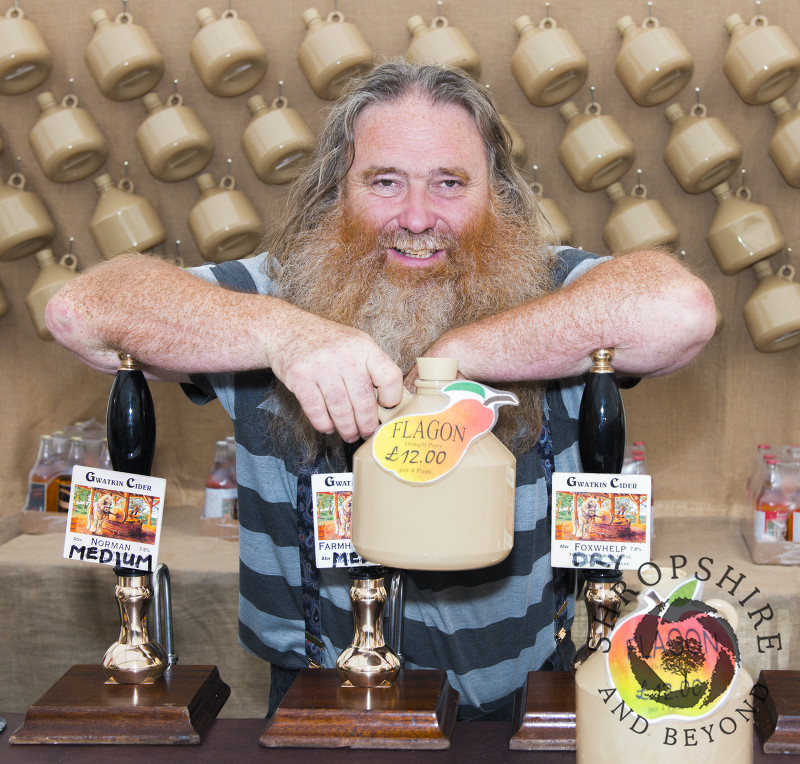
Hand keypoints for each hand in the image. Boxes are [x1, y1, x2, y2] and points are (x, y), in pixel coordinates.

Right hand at [267, 307, 402, 441]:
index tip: (386, 407)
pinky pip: (316, 411)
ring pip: (341, 410)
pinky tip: (328, 427)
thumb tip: (387, 403)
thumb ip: (371, 367)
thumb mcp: (355, 343)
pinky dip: (324, 424)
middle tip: (366, 433)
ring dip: (347, 428)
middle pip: (364, 402)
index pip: (389, 377)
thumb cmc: (327, 342)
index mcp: (364, 347)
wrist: (286, 329)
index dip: (392, 398)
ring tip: (349, 434)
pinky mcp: (300, 378)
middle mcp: (345, 356)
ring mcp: (321, 367)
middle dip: (367, 424)